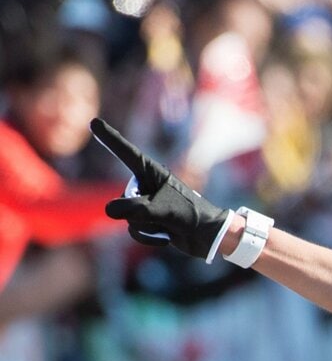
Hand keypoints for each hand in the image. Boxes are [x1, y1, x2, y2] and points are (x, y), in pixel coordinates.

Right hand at [90, 118, 229, 259]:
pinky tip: (166, 237)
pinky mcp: (147, 220)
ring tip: (169, 225)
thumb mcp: (162, 210)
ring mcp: (145, 203)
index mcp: (153, 172)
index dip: (109, 138)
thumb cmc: (190, 216)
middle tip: (166, 215)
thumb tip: (108, 210)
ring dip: (146, 226)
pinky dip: (148, 237)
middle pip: (124, 199)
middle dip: (140, 213)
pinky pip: (134, 230)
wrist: (209, 238)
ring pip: (127, 217)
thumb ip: (134, 209)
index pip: (126, 153)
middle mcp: (146, 185)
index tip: (94, 122)